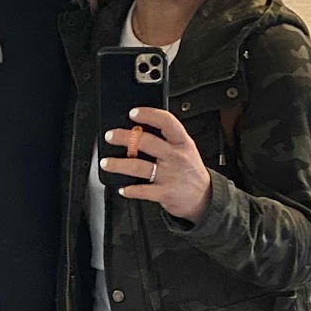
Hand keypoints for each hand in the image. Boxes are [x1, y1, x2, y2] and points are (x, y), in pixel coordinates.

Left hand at [100, 107, 212, 223]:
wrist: (204, 198)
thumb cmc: (190, 171)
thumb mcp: (186, 149)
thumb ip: (167, 139)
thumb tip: (139, 129)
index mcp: (182, 142)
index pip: (166, 122)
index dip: (148, 114)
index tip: (133, 113)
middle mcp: (175, 157)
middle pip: (146, 142)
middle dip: (123, 137)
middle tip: (110, 136)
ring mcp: (169, 175)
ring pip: (138, 167)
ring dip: (118, 164)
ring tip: (106, 163)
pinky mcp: (164, 193)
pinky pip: (142, 191)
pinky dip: (129, 190)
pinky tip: (122, 188)